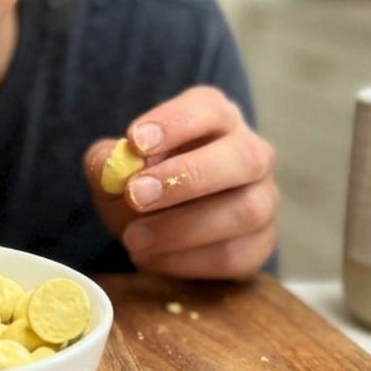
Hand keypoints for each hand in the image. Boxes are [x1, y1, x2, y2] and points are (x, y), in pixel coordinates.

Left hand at [83, 86, 278, 278]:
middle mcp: (251, 152)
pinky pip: (235, 254)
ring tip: (133, 239)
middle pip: (244, 157)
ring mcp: (264, 199)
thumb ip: (106, 163)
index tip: (136, 142)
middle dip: (187, 177)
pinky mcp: (261, 243)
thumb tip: (110, 164)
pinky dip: (186, 261)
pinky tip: (152, 258)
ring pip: (245, 210)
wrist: (162, 230)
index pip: (208, 109)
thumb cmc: (143, 184)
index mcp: (216, 117)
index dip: (174, 124)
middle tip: (136, 195)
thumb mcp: (115, 170)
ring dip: (183, 228)